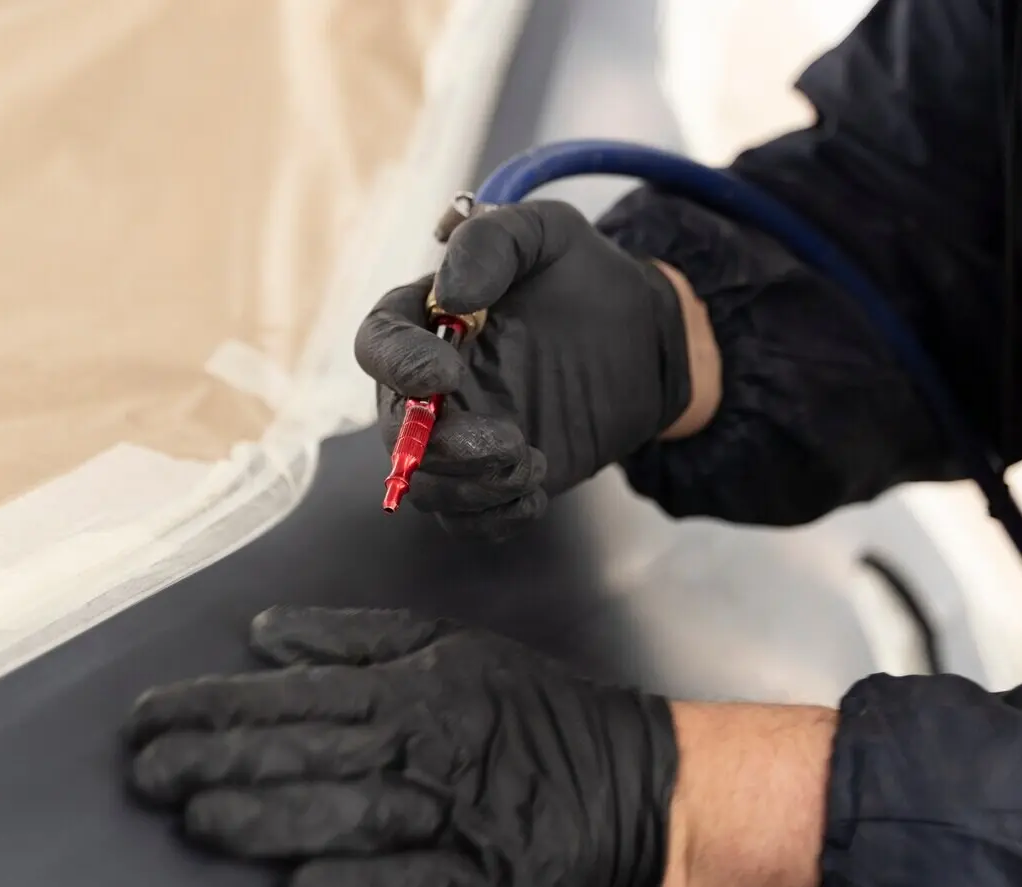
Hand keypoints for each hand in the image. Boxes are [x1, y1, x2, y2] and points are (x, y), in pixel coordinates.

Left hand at [121, 606, 677, 886]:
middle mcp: (426, 746)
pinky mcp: (485, 881)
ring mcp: (455, 816)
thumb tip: (264, 634)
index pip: (297, 693)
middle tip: (147, 773)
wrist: (633, 783)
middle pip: (308, 752)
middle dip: (219, 761)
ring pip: (346, 814)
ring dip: (268, 819)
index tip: (150, 717)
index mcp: (414, 687)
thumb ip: (353, 640)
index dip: (217, 706)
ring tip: (198, 822)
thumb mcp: (448, 647)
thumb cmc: (531, 710)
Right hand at [354, 200, 695, 540]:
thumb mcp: (544, 233)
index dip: (398, 365)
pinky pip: (466, 519)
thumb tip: (447, 293)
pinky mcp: (490, 479)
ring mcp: (458, 437)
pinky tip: (536, 493)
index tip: (445, 372)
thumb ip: (490, 242)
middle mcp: (428, 385)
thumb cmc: (583, 275)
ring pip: (426, 485)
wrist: (643, 335)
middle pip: (395, 431)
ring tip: (532, 464)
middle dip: (441, 446)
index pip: (378, 345)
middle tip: (509, 441)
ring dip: (471, 486)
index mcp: (424, 319)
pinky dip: (494, 517)